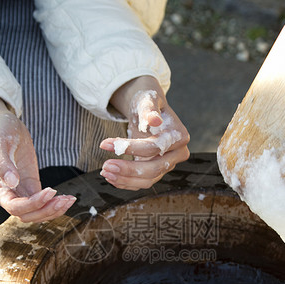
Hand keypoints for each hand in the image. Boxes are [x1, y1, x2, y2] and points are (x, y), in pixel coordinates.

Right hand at [0, 96, 75, 222]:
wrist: (2, 124)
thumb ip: (2, 163)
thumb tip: (12, 182)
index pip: (12, 205)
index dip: (32, 203)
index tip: (51, 190)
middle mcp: (3, 194)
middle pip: (25, 214)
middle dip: (45, 210)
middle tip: (65, 200)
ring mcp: (17, 191)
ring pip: (34, 212)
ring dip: (52, 210)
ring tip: (69, 200)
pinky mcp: (29, 186)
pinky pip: (41, 203)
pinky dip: (53, 204)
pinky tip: (67, 198)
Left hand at [99, 76, 189, 190]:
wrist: (148, 112)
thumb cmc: (148, 104)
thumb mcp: (148, 100)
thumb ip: (150, 109)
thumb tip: (154, 119)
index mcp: (179, 136)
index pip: (154, 147)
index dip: (131, 148)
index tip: (105, 144)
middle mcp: (177, 154)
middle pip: (154, 168)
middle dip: (128, 170)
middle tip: (106, 166)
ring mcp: (168, 165)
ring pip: (148, 180)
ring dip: (125, 179)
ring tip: (105, 172)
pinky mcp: (157, 171)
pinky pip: (142, 182)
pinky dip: (126, 182)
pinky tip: (111, 177)